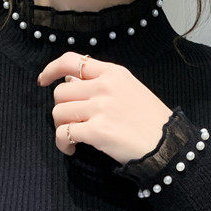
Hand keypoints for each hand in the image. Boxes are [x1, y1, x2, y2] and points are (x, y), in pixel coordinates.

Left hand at [36, 52, 172, 163]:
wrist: (167, 145)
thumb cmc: (150, 120)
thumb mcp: (129, 89)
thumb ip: (100, 83)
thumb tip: (68, 81)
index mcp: (112, 73)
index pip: (71, 61)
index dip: (51, 69)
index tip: (43, 81)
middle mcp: (104, 87)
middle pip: (60, 92)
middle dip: (61, 109)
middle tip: (71, 123)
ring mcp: (100, 108)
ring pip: (58, 112)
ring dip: (60, 127)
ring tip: (72, 138)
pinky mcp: (97, 131)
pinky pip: (63, 133)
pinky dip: (62, 143)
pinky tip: (71, 149)